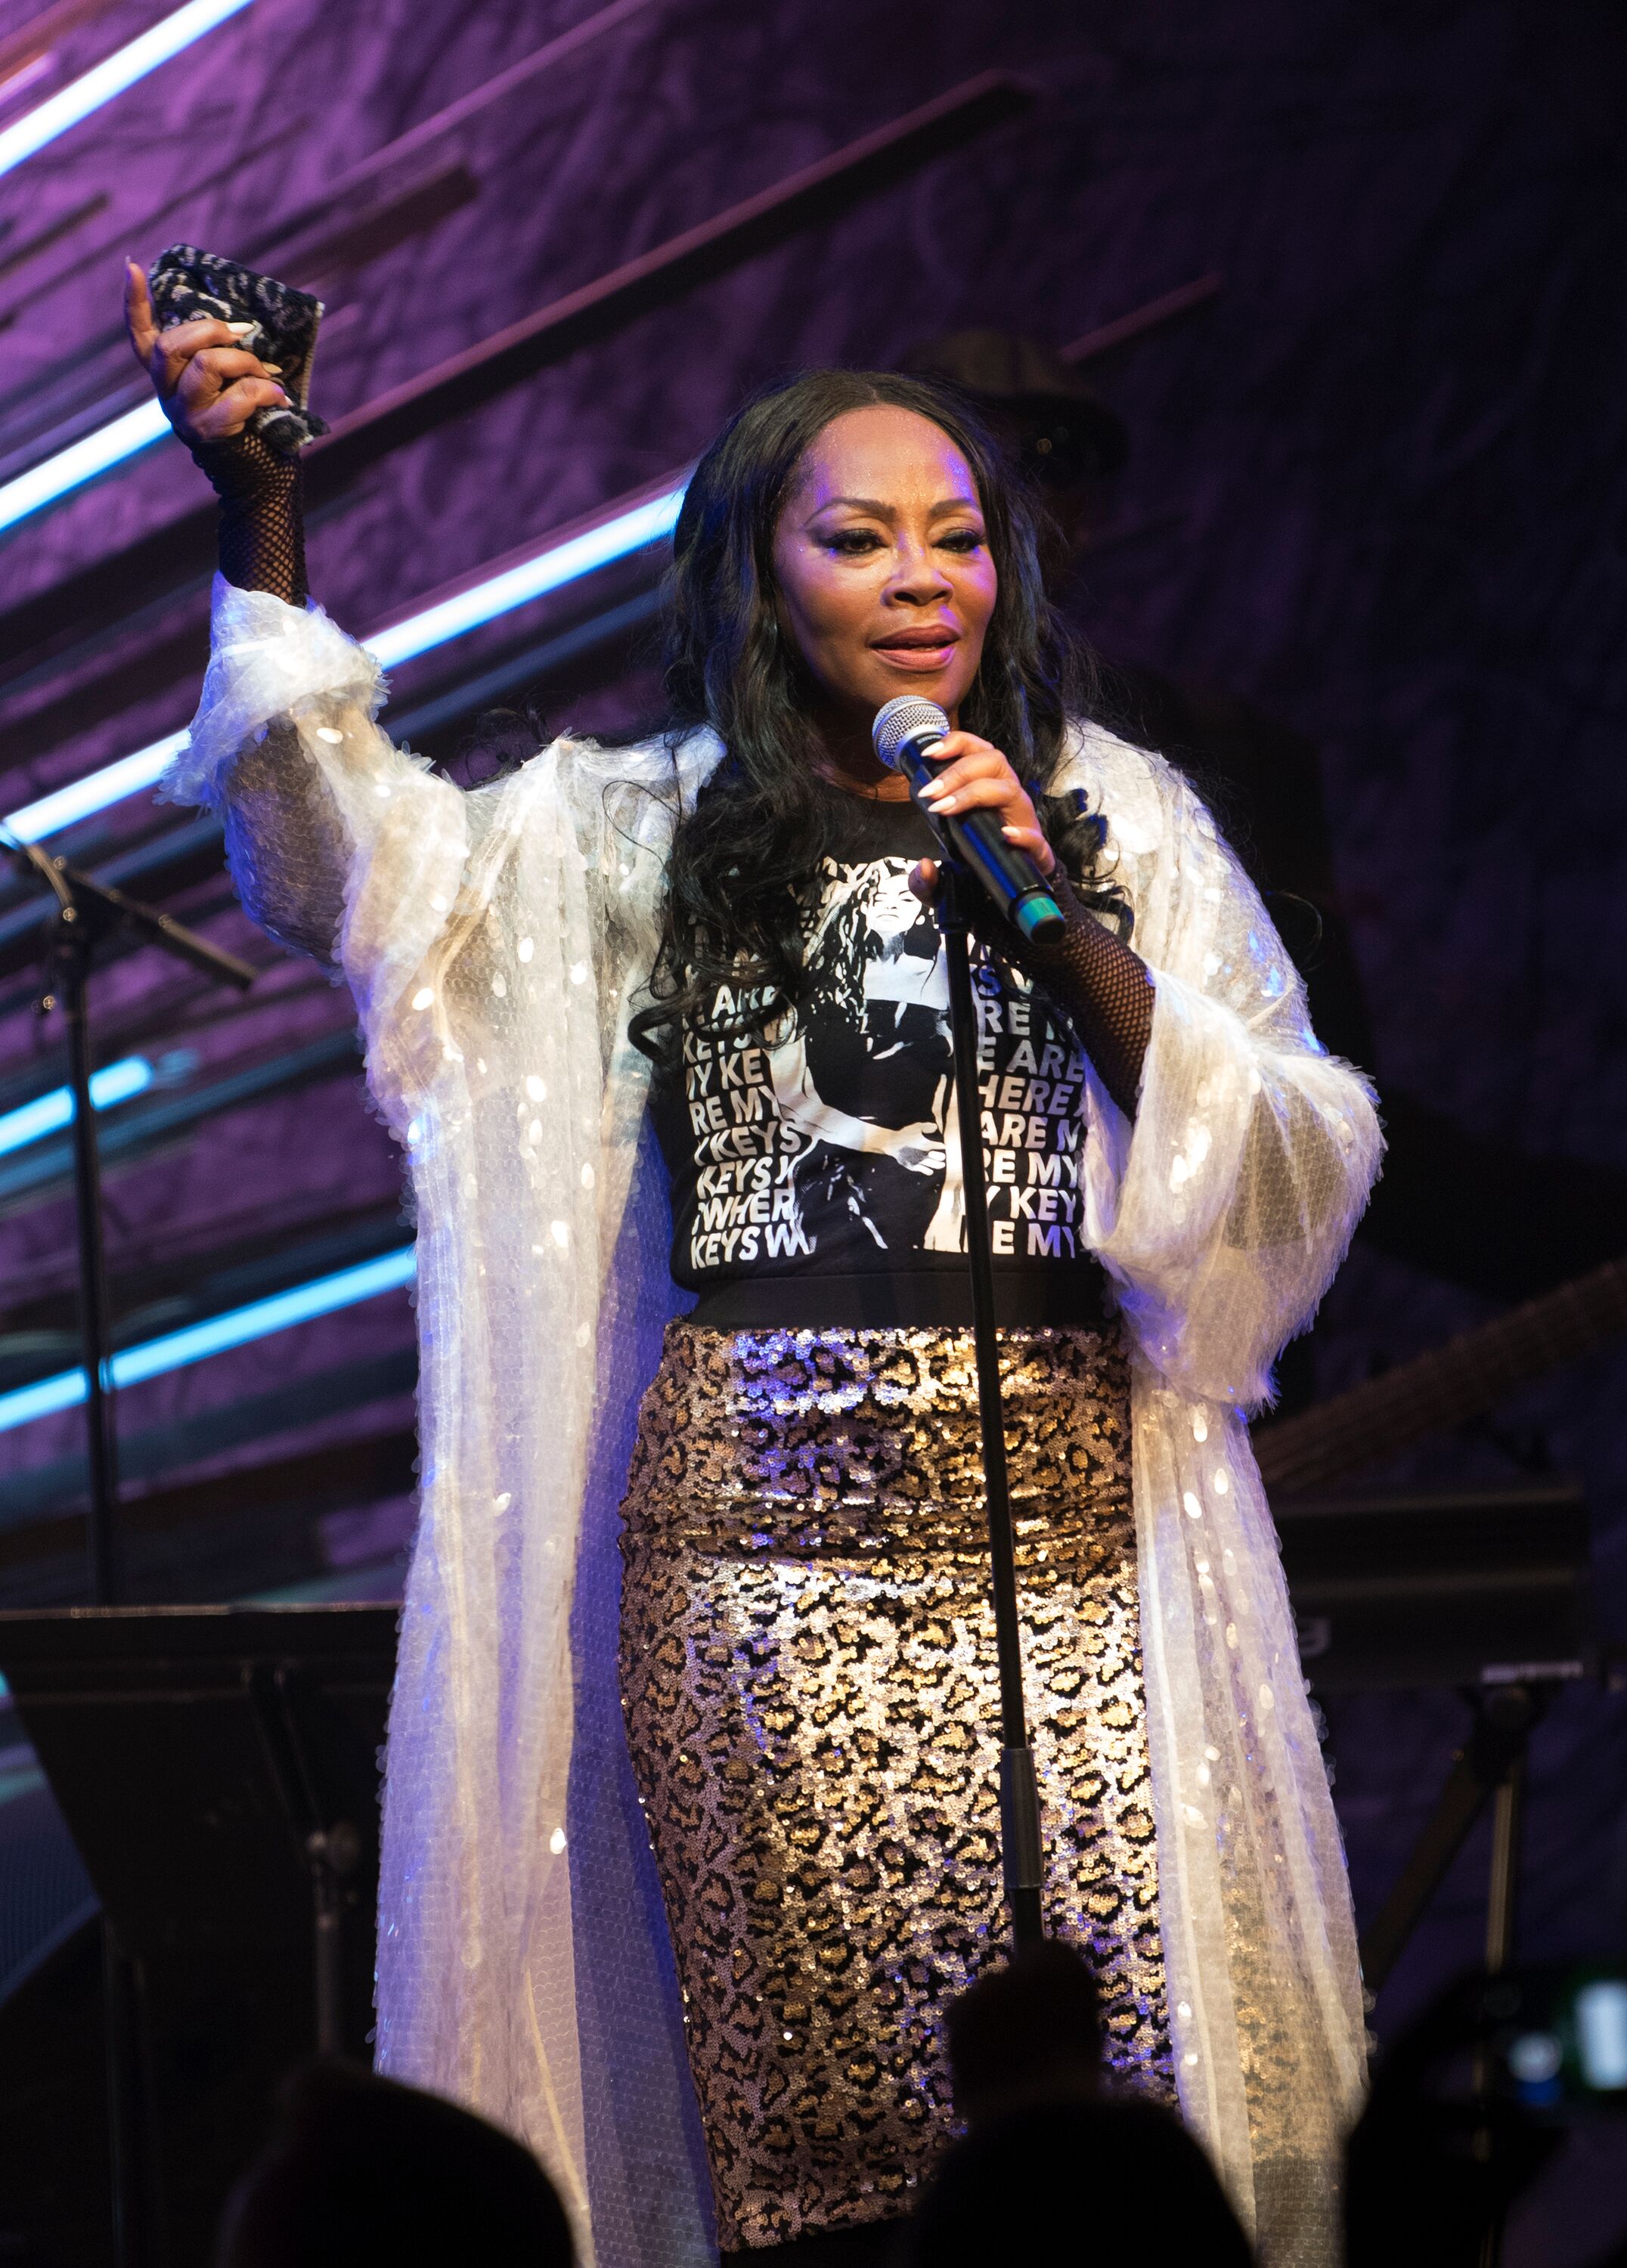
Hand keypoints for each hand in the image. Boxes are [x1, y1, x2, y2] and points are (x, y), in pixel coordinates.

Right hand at [123, 257, 288, 448]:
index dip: (134, 303)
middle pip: (171, 345)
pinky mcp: (208, 431)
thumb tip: (242, 325)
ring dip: (245, 362)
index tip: (132, 266)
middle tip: (243, 334)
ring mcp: (183, 413)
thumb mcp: (225, 380)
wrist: (254, 475)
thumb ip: (217, 354)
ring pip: (206, 365)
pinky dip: (265, 390)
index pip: (141, 335)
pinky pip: (238, 396)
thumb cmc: (243, 417)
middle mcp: (166, 393)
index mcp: (166, 375)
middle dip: (211, 330)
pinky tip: (279, 394)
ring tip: (268, 372)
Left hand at [904, 729, 1054, 904]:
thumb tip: (924, 868)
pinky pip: (1036, 838)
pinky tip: (1005, 837)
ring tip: (946, 808)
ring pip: (1008, 789)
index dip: (957, 744)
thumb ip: (925, 880)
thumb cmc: (980, 869)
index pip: (978, 751)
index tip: (929, 754)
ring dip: (974, 793)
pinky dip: (1022, 835)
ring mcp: (1023, 821)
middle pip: (993, 761)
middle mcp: (1008, 797)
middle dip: (957, 771)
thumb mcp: (943, 876)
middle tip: (931, 793)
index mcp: (989, 788)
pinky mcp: (1037, 850)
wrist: (1014, 894)